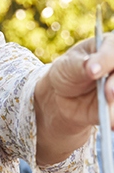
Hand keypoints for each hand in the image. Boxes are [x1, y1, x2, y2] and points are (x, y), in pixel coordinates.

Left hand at [35, 33, 113, 163]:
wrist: (63, 95)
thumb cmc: (68, 72)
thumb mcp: (68, 65)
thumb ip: (81, 66)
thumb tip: (92, 68)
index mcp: (110, 46)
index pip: (113, 50)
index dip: (106, 60)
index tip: (93, 71)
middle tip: (108, 93)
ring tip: (107, 108)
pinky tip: (110, 126)